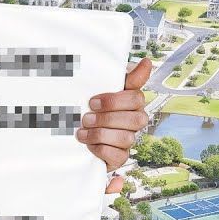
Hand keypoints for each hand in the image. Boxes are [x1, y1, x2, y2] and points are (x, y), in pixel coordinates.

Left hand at [77, 57, 152, 193]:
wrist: (71, 129)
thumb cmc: (91, 104)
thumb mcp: (103, 86)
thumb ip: (127, 76)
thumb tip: (146, 62)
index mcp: (132, 101)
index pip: (136, 98)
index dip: (114, 101)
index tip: (92, 102)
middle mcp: (134, 121)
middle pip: (136, 120)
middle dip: (107, 119)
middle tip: (85, 118)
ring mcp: (128, 139)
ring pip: (127, 138)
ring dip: (101, 134)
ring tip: (82, 133)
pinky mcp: (119, 157)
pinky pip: (119, 157)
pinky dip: (102, 150)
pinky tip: (89, 145)